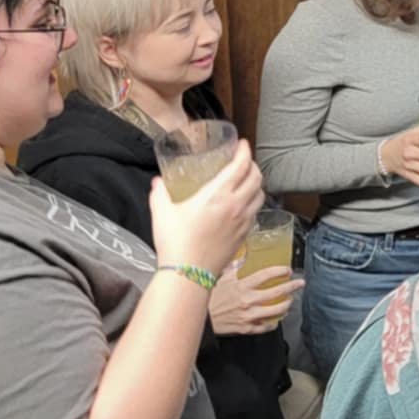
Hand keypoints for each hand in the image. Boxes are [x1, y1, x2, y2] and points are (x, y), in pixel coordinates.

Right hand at [150, 140, 264, 275]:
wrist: (188, 274)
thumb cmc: (175, 243)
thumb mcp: (161, 213)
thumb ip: (159, 193)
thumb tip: (158, 182)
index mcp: (217, 194)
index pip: (240, 165)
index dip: (244, 151)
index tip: (242, 144)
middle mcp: (235, 205)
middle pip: (256, 177)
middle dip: (252, 164)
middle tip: (243, 161)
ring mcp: (243, 221)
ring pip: (261, 194)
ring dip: (257, 183)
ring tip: (247, 180)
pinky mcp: (244, 235)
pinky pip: (256, 212)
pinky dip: (254, 201)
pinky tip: (244, 204)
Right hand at [210, 264, 303, 335]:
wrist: (200, 319)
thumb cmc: (208, 298)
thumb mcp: (220, 279)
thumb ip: (233, 268)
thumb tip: (241, 257)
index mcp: (241, 286)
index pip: (266, 275)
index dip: (280, 271)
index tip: (287, 270)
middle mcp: (248, 300)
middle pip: (276, 292)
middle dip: (291, 286)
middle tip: (299, 283)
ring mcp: (248, 315)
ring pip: (275, 311)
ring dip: (286, 305)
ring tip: (290, 301)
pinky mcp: (246, 328)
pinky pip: (264, 326)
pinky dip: (272, 323)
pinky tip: (276, 320)